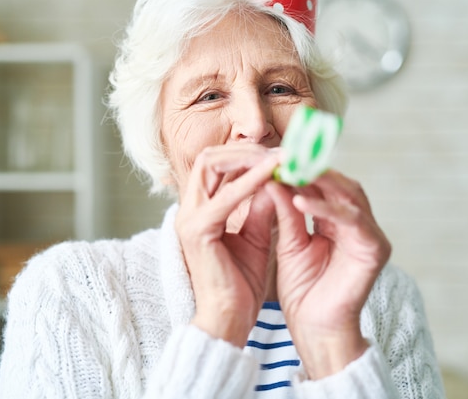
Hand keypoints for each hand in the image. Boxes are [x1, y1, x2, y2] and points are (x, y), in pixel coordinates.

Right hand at [175, 144, 280, 347]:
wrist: (228, 320)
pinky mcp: (199, 230)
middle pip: (208, 157)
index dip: (244, 154)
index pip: (214, 165)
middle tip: (279, 149)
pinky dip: (251, 181)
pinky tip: (274, 174)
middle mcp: (188, 209)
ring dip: (247, 157)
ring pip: (211, 164)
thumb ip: (260, 207)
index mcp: (199, 210)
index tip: (277, 153)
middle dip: (244, 148)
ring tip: (279, 157)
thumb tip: (274, 181)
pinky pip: (226, 196)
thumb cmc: (239, 283)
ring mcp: (189, 218)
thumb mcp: (255, 237)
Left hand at [265, 170, 390, 377]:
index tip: (275, 157)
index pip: (325, 187)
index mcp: (341, 223)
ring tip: (289, 170)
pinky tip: (299, 198)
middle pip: (341, 185)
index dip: (302, 170)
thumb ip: (286, 212)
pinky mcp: (374, 249)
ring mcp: (371, 236)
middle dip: (312, 168)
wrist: (313, 329)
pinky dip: (325, 207)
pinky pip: (351, 220)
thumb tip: (274, 178)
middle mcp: (360, 226)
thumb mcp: (290, 243)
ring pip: (349, 196)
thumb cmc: (302, 291)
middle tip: (284, 154)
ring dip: (319, 181)